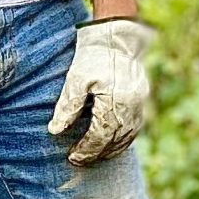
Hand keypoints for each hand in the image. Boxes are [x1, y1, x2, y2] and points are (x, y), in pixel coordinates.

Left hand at [50, 18, 153, 164]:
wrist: (117, 38)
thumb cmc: (93, 57)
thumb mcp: (75, 79)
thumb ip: (67, 106)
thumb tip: (55, 130)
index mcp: (114, 102)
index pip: (99, 136)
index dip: (85, 150)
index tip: (72, 157)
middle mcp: (131, 107)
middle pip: (114, 141)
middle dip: (96, 153)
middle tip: (79, 160)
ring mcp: (140, 105)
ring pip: (127, 138)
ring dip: (110, 150)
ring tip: (94, 155)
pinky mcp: (143, 102)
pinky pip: (134, 129)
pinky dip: (122, 140)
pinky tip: (110, 143)